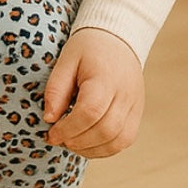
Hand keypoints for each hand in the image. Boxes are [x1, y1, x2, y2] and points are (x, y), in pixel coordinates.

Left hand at [43, 27, 144, 157]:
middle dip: (78, 141)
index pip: (89, 112)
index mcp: (106, 78)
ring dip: (91, 149)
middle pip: (105, 130)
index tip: (51, 134)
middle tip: (59, 139)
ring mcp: (135, 105)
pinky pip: (125, 140)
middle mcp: (125, 94)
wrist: (118, 38)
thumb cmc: (88, 48)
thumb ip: (56, 88)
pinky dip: (105, 149)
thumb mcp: (66, 59)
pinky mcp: (138, 113)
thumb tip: (49, 119)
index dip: (68, 128)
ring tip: (71, 143)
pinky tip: (87, 144)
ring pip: (118, 141)